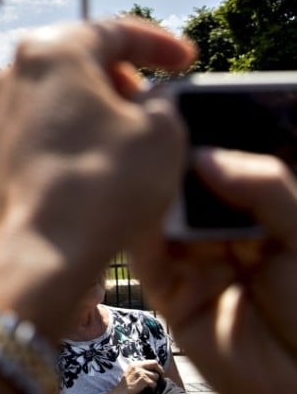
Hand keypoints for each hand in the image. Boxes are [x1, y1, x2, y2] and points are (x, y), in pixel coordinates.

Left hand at [0, 17, 195, 342]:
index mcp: (53, 47)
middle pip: (84, 56)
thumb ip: (162, 101)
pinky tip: (107, 152)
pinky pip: (50, 119)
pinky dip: (80, 126)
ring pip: (65, 89)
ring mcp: (3, 106)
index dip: (159, 44)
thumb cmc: (102, 184)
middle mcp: (17, 69)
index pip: (116, 30)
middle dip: (127, 73)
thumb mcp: (162, 131)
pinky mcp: (1, 141)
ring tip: (138, 128)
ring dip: (103, 102)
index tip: (186, 61)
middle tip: (159, 96)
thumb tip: (149, 102)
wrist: (44, 249)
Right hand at [118, 359, 163, 393]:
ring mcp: (140, 372)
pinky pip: (154, 384)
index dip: (157, 368)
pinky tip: (146, 390)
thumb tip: (154, 371)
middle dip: (160, 371)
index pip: (151, 361)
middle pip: (155, 364)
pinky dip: (152, 389)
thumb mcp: (131, 373)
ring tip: (147, 387)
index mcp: (135, 364)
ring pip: (155, 376)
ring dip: (154, 382)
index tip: (159, 373)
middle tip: (162, 378)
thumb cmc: (126, 387)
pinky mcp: (143, 380)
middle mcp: (137, 366)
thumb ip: (141, 370)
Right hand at [129, 148, 296, 393]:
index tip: (173, 101)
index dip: (201, 136)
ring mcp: (193, 260)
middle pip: (184, 186)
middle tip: (143, 126)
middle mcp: (222, 230)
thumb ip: (264, 188)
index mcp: (260, 210)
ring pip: (158, 216)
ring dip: (144, 192)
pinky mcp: (168, 292)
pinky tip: (129, 206)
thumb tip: (202, 156)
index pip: (224, 163)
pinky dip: (134, 233)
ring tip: (131, 162)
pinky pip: (143, 257)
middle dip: (166, 160)